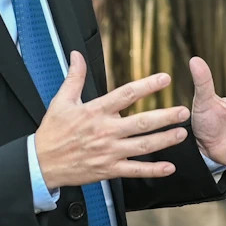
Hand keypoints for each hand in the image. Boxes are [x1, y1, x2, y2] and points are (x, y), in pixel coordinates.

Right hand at [33, 54, 188, 188]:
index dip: (147, 86)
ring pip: (143, 146)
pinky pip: (134, 170)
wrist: (42, 163)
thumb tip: (76, 55)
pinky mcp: (109, 169)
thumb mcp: (61, 101)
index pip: (126, 95)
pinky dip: (152, 170)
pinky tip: (168, 167)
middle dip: (165, 116)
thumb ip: (74, 77)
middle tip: (183, 111)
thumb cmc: (52, 132)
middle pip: (141, 122)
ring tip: (181, 133)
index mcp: (95, 111)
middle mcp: (105, 131)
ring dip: (164, 140)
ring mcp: (109, 152)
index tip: (165, 79)